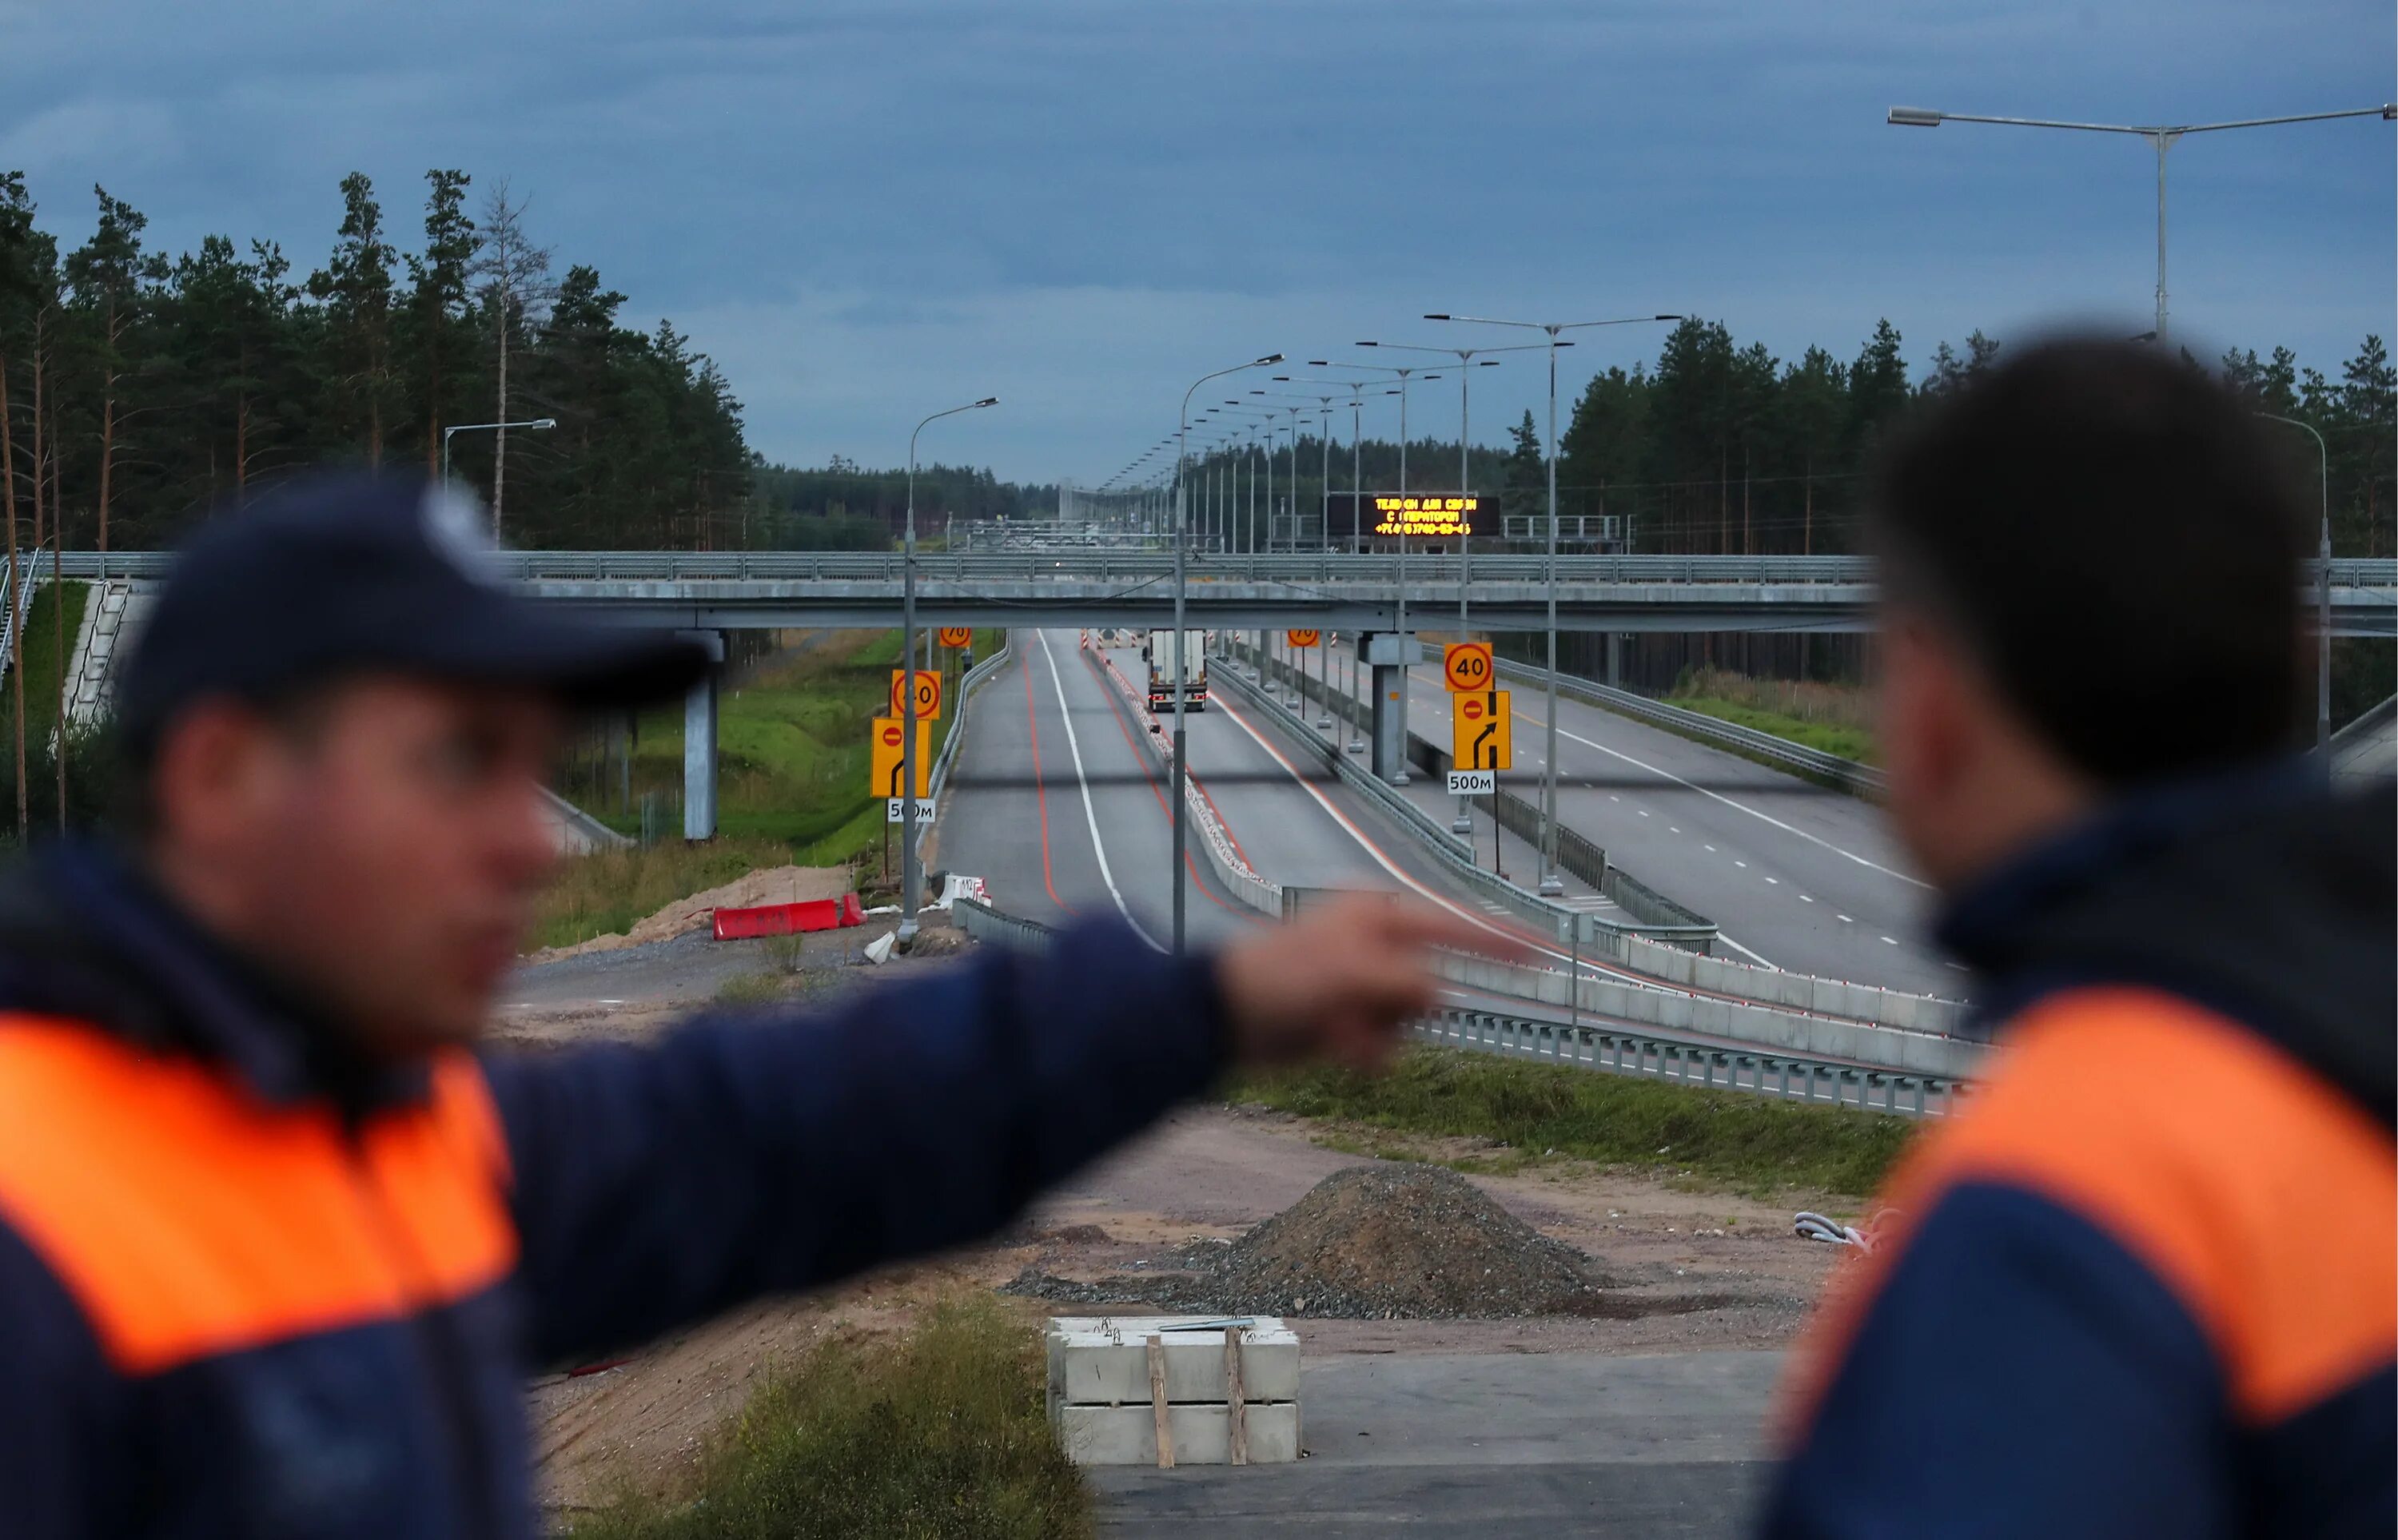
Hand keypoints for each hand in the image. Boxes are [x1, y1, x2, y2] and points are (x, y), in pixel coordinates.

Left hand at [1213, 895, 1524, 1071]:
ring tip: (1331, 1027)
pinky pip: (1388, 1047)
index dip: (1505, 941)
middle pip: (1434, 988)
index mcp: (1381, 917)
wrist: (1224, 1018)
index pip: (1459, 926)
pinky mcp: (1354, 1021)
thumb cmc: (1277, 978)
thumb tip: (1440, 997)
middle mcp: (1379, 948)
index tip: (1549, 952)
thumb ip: (1407, 982)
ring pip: (1413, 1024)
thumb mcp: (1350, 973)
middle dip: (1398, 1010)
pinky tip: (1330, 1046)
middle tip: (1348, 1007)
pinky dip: (1364, 1053)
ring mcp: (1367, 986)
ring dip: (1377, 1035)